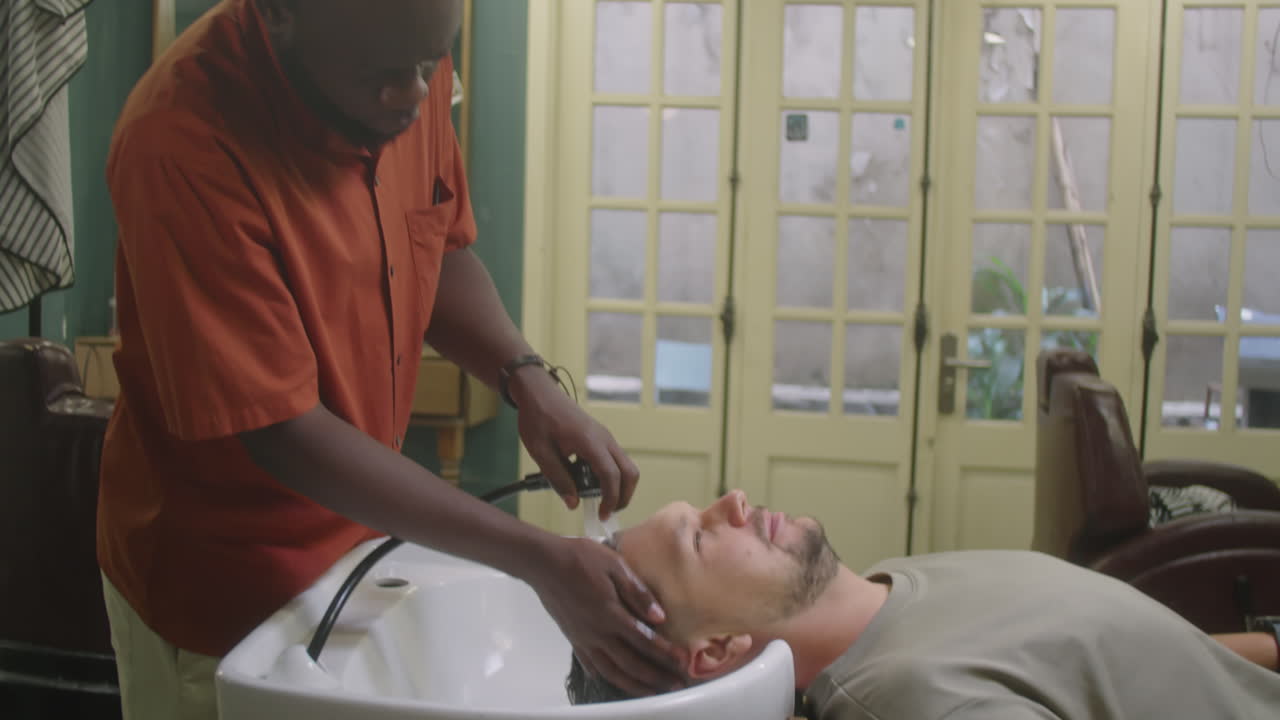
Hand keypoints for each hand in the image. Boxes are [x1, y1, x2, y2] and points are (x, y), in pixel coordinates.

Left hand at [510, 368, 638, 518]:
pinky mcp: (601, 437)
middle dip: (624, 496)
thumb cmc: (538, 418)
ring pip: (626, 465)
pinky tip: (591, 483)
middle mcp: (604, 439)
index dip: (611, 499)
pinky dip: (612, 475)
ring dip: (619, 486)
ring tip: (599, 500)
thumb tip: (574, 503)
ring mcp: (605, 437)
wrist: (539, 393)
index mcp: (590, 442)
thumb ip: (558, 479)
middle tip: (607, 511)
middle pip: (629, 472)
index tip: (602, 515)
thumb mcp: (541, 453)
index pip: (611, 476)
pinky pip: (615, 459)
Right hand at [528, 536, 685, 696]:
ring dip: (634, 685)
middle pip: (632, 664)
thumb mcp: (615, 566)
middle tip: (676, 685)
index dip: (666, 654)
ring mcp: (584, 639)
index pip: (645, 641)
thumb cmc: (581, 558)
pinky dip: (605, 677)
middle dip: (656, 677)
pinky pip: (591, 665)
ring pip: (612, 672)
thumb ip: (637, 592)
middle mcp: (598, 633)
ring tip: (651, 692)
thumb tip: (660, 617)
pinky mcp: (573, 639)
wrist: (544, 563)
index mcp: (612, 614)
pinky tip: (615, 680)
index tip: (683, 663)